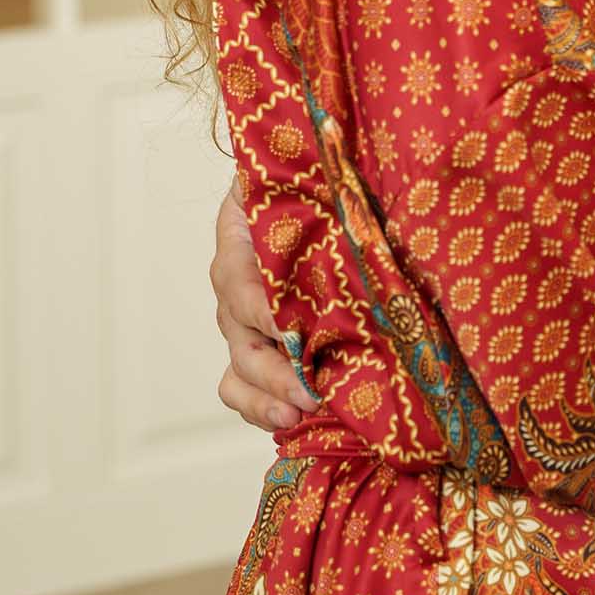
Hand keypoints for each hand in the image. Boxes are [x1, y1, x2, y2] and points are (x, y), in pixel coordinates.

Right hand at [211, 176, 318, 432]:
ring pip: (237, 370)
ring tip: (297, 414)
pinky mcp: (261, 349)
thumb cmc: (314, 180)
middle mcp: (237, 284)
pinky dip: (263, 409)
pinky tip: (294, 422)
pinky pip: (243, 389)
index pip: (241, 280)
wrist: (315, 192)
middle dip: (273, 371)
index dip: (264, 311)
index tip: (293, 333)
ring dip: (264, 398)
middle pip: (240, 336)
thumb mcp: (310, 172)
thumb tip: (357, 198)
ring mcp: (245, 323)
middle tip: (311, 391)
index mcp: (242, 236)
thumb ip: (322, 182)